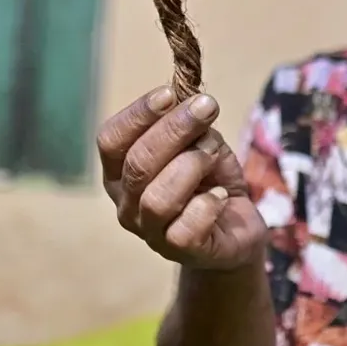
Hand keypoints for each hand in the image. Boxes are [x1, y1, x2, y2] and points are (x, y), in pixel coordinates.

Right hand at [97, 86, 266, 269]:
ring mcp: (149, 232)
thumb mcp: (200, 143)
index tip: (169, 93)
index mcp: (119, 171)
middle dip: (174, 129)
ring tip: (212, 152)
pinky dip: (208, 204)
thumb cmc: (208, 179)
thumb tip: (192, 104)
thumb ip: (191, 127)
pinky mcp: (179, 251)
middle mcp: (126, 203)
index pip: (111, 140)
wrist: (235, 229)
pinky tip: (221, 194)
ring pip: (157, 198)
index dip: (137, 115)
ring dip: (191, 164)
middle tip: (207, 107)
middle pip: (137, 163)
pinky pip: (187, 227)